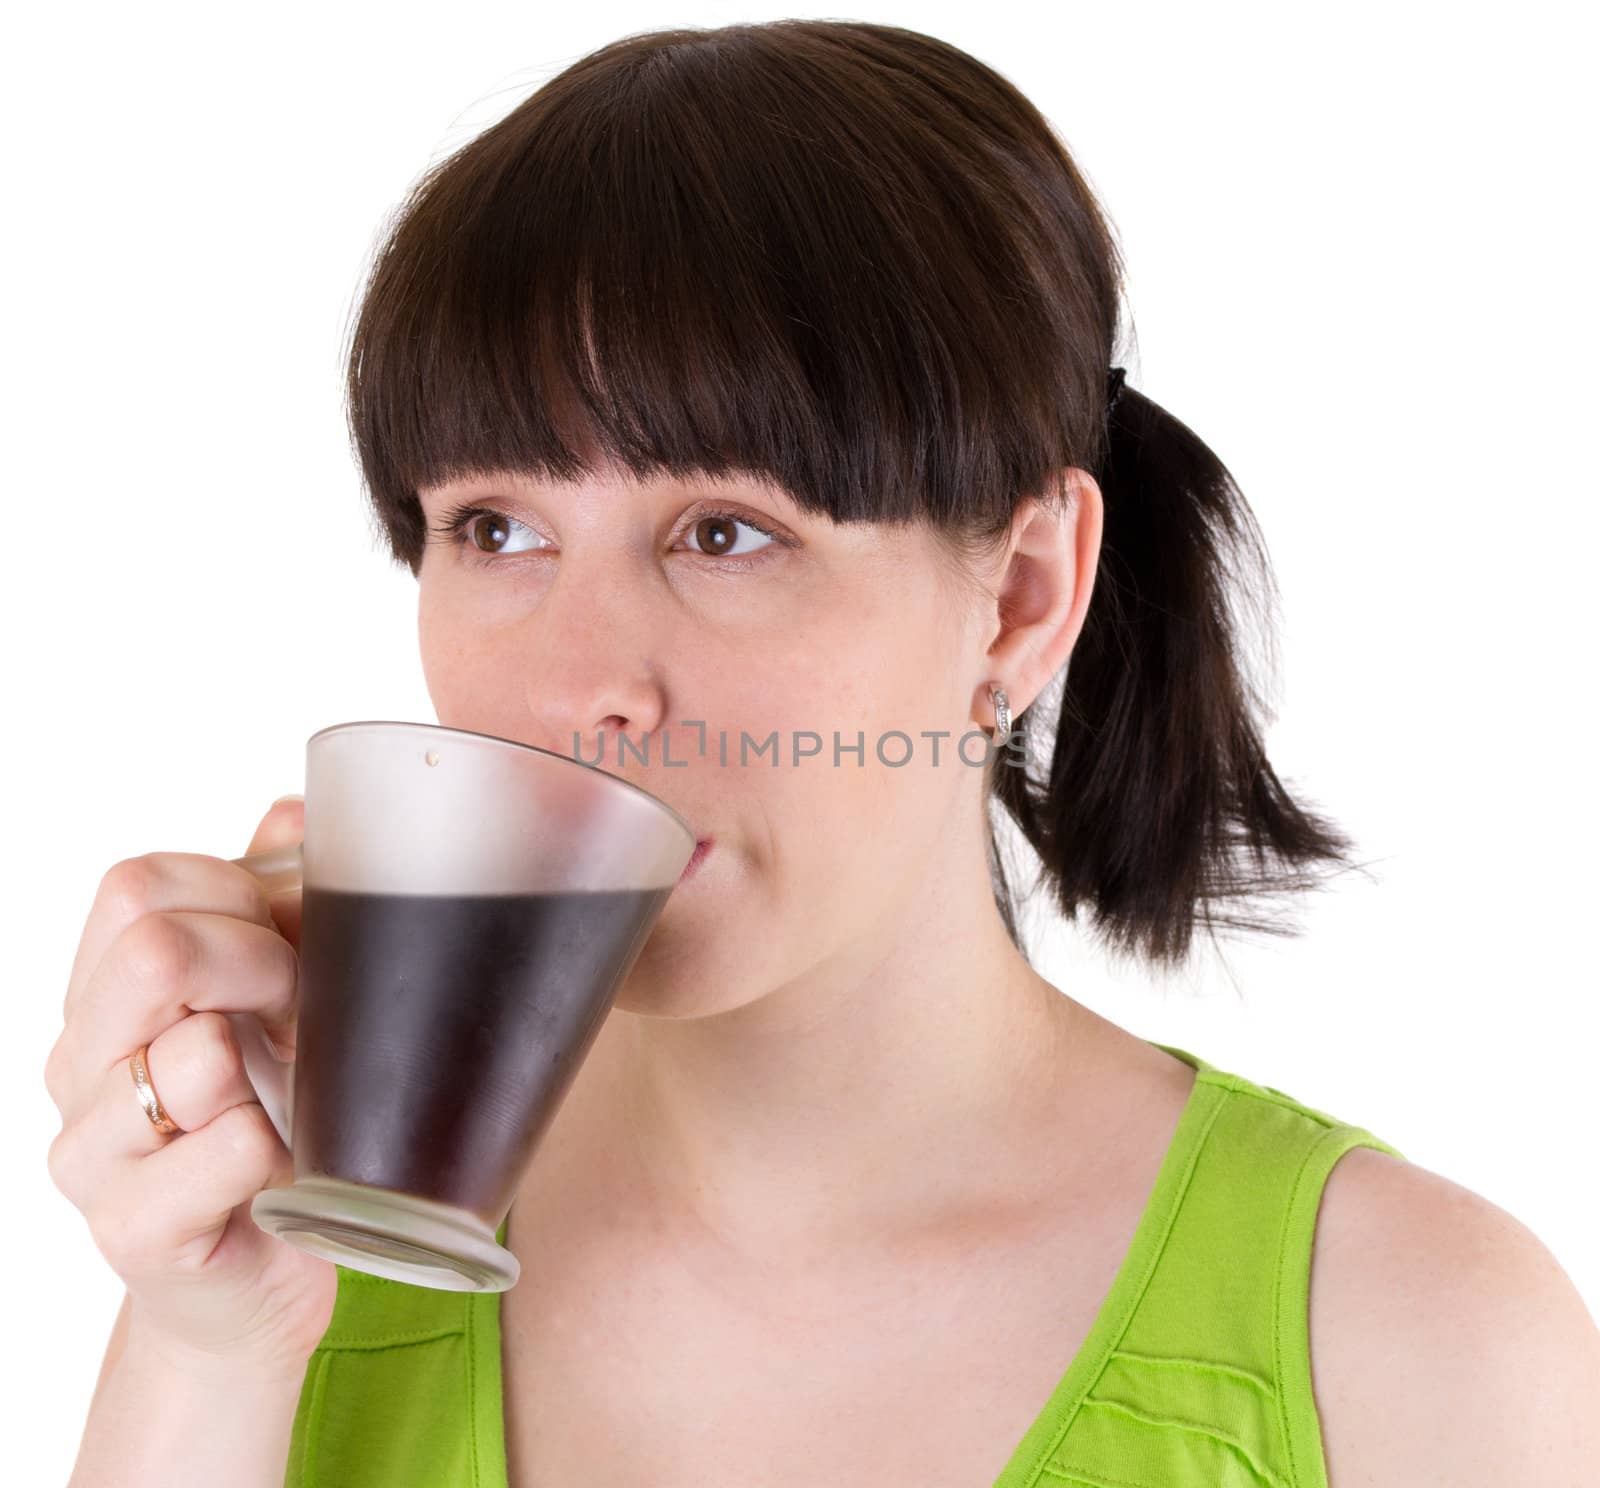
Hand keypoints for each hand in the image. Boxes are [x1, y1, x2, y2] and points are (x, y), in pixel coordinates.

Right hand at [45, 797, 335, 1377]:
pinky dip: (280, 1144)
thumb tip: (293, 810)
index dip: (238, 893)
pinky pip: (221, 1150)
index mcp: (103, 993)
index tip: (293, 936)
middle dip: (262, 965)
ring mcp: (93, 1155)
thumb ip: (275, 901)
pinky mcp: (134, 1233)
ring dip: (276, 1061)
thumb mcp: (278, 998)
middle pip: (152, 954)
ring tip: (297, 1094)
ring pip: (189, 1055)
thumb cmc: (274, 1117)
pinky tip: (289, 1159)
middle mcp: (77, 1066)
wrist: (262, 1274)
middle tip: (305, 1010)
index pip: (138, 888)